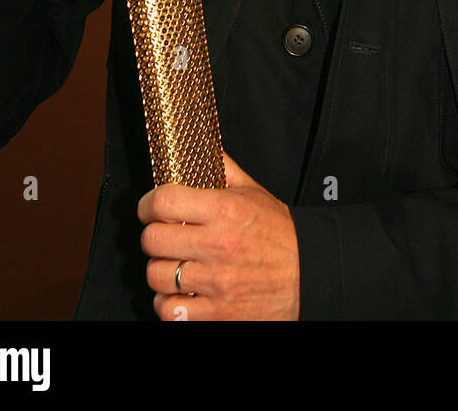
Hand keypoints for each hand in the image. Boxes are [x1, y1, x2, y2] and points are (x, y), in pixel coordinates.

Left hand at [138, 151, 300, 320]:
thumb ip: (223, 167)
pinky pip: (170, 312)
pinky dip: (169, 305)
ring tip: (172, 266)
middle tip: (164, 237)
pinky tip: (181, 295)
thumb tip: (200, 144)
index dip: (148, 204)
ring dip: (160, 272)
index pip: (164, 201)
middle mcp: (217, 245)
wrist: (309, 276)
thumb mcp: (254, 192)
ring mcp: (216, 283)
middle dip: (153, 237)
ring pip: (156, 277)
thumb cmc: (281, 235)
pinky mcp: (217, 313)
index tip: (150, 208)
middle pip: (153, 239)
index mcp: (225, 210)